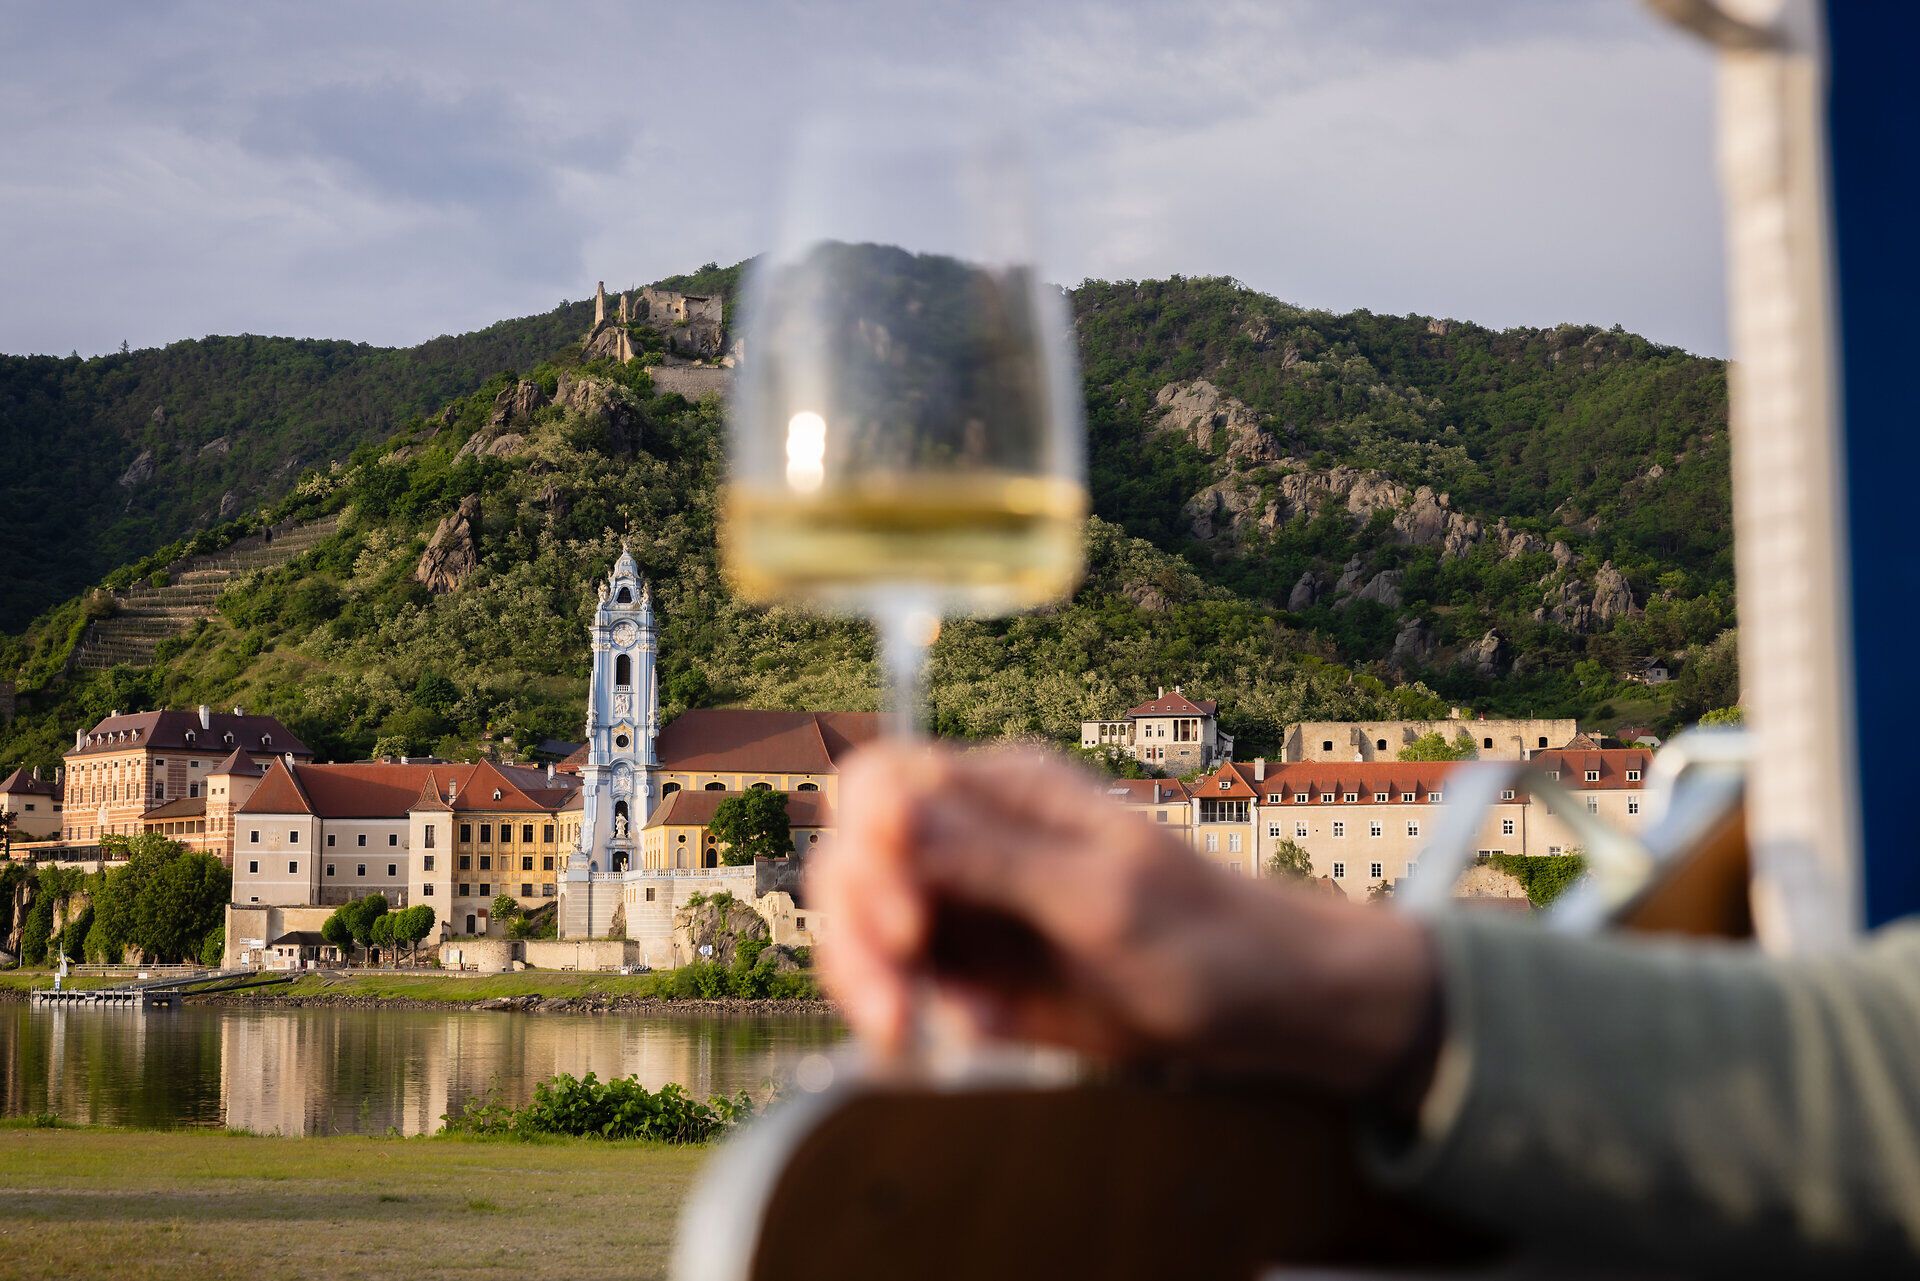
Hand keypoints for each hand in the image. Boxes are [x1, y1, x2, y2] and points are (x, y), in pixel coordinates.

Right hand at [814, 742, 1440, 1096]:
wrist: (1265, 1007)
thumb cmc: (1205, 936)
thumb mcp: (1102, 897)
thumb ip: (993, 856)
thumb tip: (890, 810)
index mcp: (1003, 790)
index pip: (878, 782)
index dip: (864, 842)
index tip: (903, 919)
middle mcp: (971, 836)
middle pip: (853, 860)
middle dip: (855, 931)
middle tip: (896, 1005)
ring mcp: (969, 901)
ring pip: (864, 926)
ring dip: (869, 981)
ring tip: (911, 1035)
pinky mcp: (976, 965)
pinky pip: (906, 982)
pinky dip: (913, 1014)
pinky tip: (968, 1035)